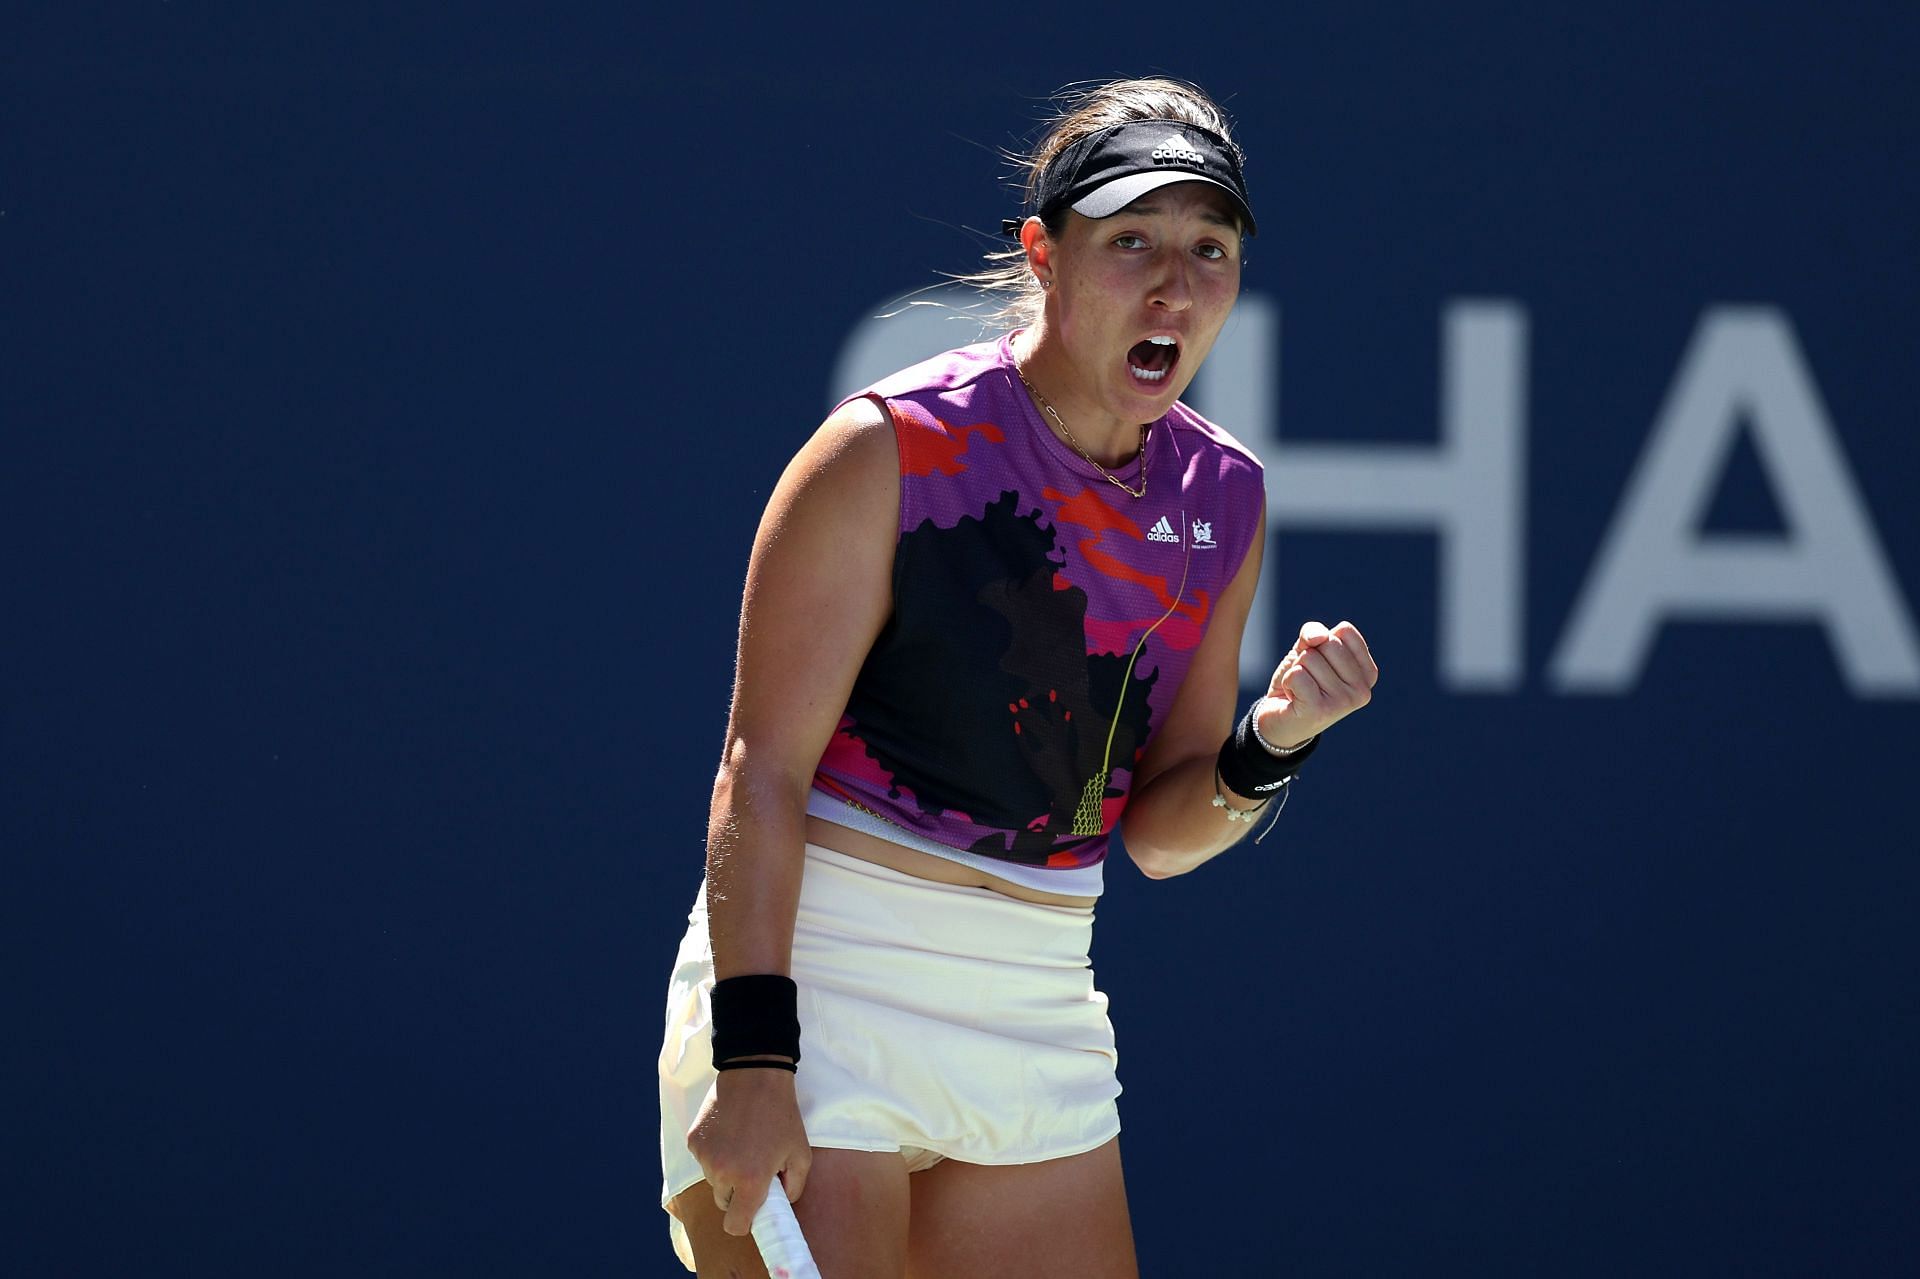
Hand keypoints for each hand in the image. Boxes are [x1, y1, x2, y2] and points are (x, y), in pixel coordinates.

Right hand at [685, 1066, 811, 1236]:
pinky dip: (714, 1152)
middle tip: (752, 1169)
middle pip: (724, 1202)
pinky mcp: (693, 1141)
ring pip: (713, 1180)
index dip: (744, 1222)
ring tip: (743, 1144)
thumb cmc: (782, 1114)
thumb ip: (794, 1187)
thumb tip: (781, 1203)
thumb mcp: (801, 1153)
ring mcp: (705, 1157)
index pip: (735, 1225)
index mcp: (751, 1181)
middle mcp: (723, 1173)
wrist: (755, 1074)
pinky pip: (703, 1159)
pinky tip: (728, 1132)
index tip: (751, 1211)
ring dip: (725, 1171)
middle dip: (737, 1193)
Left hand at [1259, 620, 1377, 747]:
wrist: (1280, 721)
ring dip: (1296, 670)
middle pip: (1328, 643)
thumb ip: (1314, 632)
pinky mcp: (1320, 711)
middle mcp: (1362, 690)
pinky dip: (1287, 681)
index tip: (1321, 664)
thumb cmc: (1301, 682)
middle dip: (1308, 655)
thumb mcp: (1308, 649)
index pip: (1345, 631)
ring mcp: (1343, 702)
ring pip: (1309, 658)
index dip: (1323, 641)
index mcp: (1368, 673)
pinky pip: (1297, 674)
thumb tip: (1319, 636)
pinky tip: (1293, 697)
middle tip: (1308, 679)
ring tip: (1301, 690)